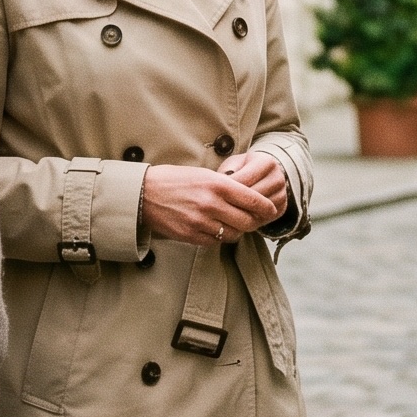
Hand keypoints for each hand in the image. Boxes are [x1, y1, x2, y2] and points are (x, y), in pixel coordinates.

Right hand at [141, 164, 275, 245]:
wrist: (145, 194)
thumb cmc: (176, 180)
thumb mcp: (205, 174)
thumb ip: (228, 186)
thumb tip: (250, 199)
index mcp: (217, 184)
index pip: (253, 200)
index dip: (266, 208)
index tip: (271, 210)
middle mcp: (211, 204)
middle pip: (247, 221)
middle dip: (255, 222)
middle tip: (255, 220)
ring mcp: (201, 222)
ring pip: (233, 234)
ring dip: (238, 231)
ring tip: (235, 224)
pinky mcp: (191, 236)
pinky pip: (215, 241)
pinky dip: (220, 237)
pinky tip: (217, 229)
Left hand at [217, 150, 287, 216]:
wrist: (261, 177)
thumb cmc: (242, 169)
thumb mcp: (234, 164)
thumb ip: (228, 171)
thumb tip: (219, 184)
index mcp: (267, 162)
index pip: (246, 179)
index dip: (228, 188)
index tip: (213, 194)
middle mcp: (278, 177)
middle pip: (254, 196)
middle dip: (235, 203)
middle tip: (216, 210)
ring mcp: (282, 193)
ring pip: (259, 209)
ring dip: (242, 214)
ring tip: (224, 216)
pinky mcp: (282, 207)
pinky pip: (264, 218)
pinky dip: (250, 220)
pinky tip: (237, 220)